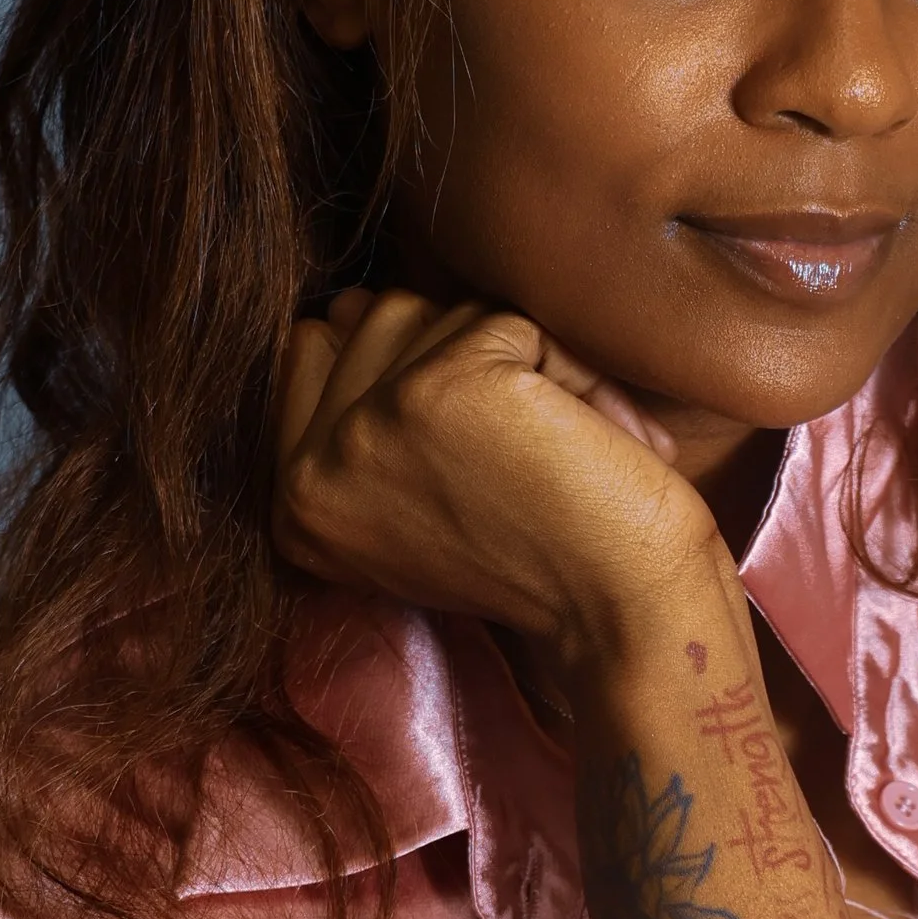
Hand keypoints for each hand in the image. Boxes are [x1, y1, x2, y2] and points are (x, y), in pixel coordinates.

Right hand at [272, 287, 711, 658]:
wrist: (623, 616)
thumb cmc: (540, 558)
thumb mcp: (419, 492)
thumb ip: (366, 402)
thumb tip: (348, 302)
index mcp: (295, 505)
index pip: (318, 351)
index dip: (409, 374)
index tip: (467, 455)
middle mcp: (308, 473)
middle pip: (384, 320)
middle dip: (471, 369)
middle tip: (520, 467)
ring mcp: (367, 427)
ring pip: (444, 312)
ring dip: (522, 367)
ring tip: (553, 458)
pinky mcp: (439, 389)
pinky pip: (510, 320)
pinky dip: (571, 373)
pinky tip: (586, 448)